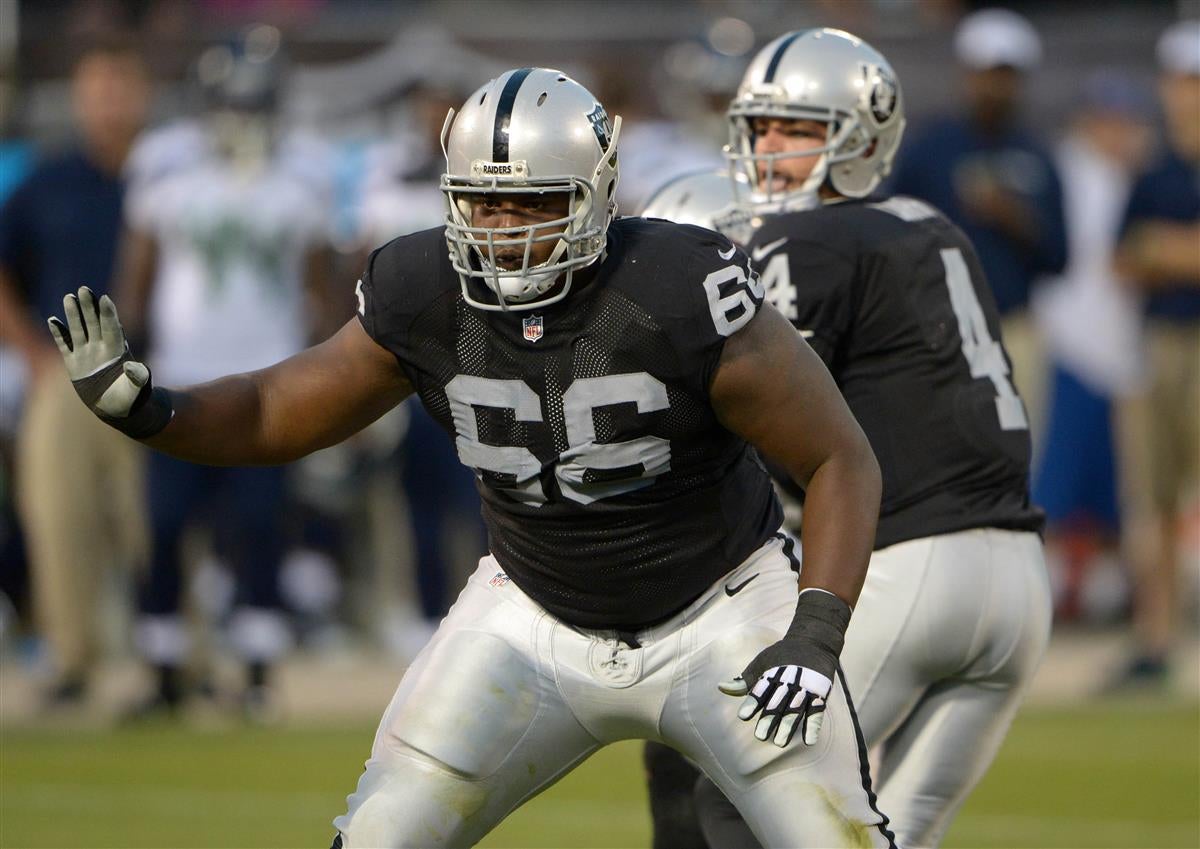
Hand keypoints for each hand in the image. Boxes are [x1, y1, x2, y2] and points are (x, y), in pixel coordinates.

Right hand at [47, 286, 171, 437]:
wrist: (118, 409)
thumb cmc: (131, 398)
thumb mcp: (136, 389)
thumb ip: (137, 377)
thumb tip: (134, 366)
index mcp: (117, 352)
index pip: (112, 328)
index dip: (109, 314)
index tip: (106, 299)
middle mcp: (101, 349)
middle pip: (95, 323)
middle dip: (90, 306)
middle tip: (84, 289)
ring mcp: (87, 354)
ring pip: (79, 329)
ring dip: (74, 314)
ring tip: (69, 297)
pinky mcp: (74, 363)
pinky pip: (65, 345)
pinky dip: (59, 333)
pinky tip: (52, 320)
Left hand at [718, 588, 849, 747]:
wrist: (813, 641)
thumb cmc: (781, 656)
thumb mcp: (761, 663)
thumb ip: (744, 680)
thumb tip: (721, 688)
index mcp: (772, 673)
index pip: (760, 690)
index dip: (752, 702)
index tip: (743, 716)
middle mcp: (788, 681)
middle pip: (777, 702)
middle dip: (769, 718)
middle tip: (761, 736)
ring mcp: (805, 687)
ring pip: (796, 709)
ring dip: (788, 726)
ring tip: (780, 742)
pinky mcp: (820, 693)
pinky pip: (817, 712)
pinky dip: (813, 726)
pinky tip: (809, 741)